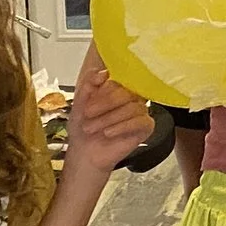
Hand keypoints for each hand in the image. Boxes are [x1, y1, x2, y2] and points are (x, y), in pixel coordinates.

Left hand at [65, 49, 150, 172]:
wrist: (84, 152)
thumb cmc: (84, 127)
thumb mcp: (80, 103)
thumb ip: (89, 84)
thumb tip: (103, 73)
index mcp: (116, 88)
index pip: (118, 80)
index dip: (104, 90)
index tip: (88, 102)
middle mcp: (131, 97)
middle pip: (126, 92)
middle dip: (105, 104)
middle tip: (88, 114)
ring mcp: (140, 112)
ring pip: (133, 107)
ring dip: (109, 118)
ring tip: (93, 128)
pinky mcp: (146, 127)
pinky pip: (141, 122)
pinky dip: (123, 127)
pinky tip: (108, 132)